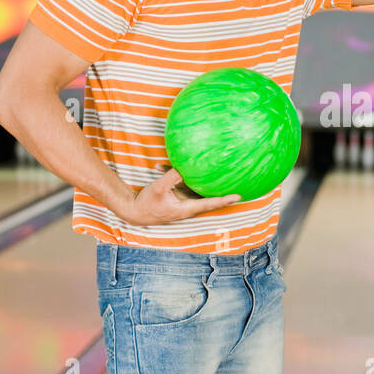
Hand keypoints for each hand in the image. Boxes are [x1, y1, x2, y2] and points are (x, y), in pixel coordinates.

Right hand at [119, 167, 238, 225]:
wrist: (134, 211)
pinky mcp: (178, 195)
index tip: (239, 196)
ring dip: (203, 179)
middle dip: (222, 189)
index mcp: (187, 208)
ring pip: (198, 188)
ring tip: (217, 166)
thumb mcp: (157, 189)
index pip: (210, 204)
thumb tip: (182, 168)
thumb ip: (170, 178)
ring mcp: (184, 200)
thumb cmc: (146, 203)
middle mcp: (189, 205)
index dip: (225, 200)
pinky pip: (184, 184)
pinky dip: (181, 175)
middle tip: (238, 178)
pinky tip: (172, 163)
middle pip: (210, 196)